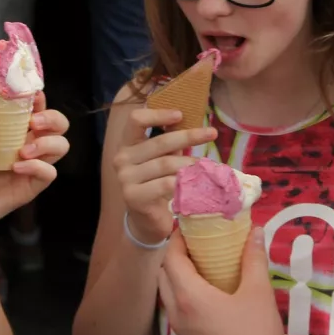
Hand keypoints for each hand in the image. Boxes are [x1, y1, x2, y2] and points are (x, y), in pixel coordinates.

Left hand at [0, 89, 69, 238]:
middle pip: (59, 125)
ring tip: (24, 150)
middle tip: (33, 122)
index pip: (35, 110)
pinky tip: (17, 168)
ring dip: (48, 143)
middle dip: (53, 119)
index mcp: (12, 131)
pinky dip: (37, 167)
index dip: (39, 100)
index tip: (32, 95)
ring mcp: (32, 165)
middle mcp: (27, 144)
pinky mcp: (31, 185)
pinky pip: (49, 173)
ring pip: (60, 146)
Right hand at [112, 108, 216, 244]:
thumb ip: (169, 141)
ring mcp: (126, 179)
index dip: (158, 114)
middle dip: (189, 136)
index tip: (181, 114)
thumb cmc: (156, 183)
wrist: (146, 220)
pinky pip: (164, 184)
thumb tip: (191, 118)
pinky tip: (195, 181)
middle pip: (159, 142)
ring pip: (165, 164)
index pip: (136, 120)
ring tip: (206, 164)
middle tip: (211, 133)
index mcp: (127, 144)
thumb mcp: (161, 157)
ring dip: (190, 163)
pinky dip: (183, 181)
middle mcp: (122, 159)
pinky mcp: (134, 197)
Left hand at [158, 228, 302, 334]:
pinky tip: (211, 293)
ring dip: (179, 276)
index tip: (193, 225)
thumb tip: (256, 231)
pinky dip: (185, 294)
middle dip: (176, 255)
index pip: (171, 258)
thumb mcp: (259, 293)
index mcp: (188, 296)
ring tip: (205, 264)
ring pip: (168, 294)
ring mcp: (182, 331)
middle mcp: (177, 312)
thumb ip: (254, 259)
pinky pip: (177, 310)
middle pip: (164, 275)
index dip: (178, 238)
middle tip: (200, 242)